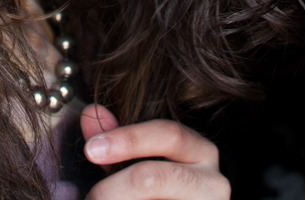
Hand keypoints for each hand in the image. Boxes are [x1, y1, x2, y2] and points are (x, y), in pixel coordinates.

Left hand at [80, 104, 229, 198]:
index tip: (92, 148)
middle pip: (157, 176)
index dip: (129, 138)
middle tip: (92, 195)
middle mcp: (213, 180)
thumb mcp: (145, 160)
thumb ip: (119, 139)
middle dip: (117, 185)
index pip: (168, 134)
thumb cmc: (166, 189)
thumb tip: (91, 114)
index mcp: (200, 151)